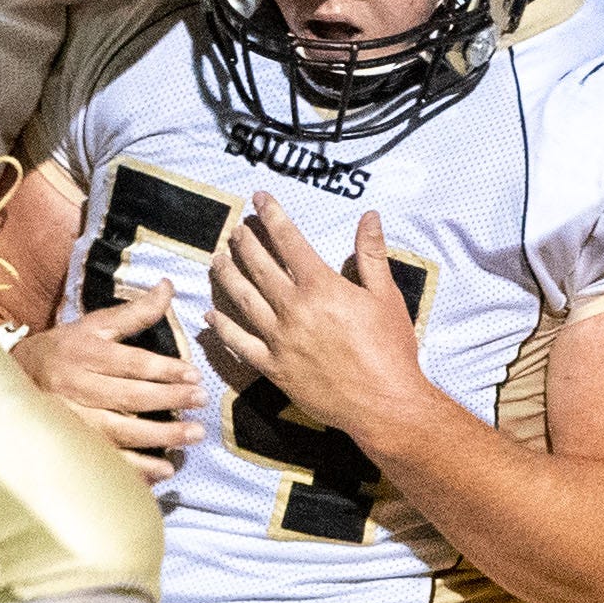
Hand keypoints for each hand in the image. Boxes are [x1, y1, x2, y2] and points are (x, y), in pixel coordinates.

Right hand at [13, 279, 205, 482]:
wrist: (13, 378)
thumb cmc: (64, 349)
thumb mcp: (94, 326)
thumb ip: (134, 312)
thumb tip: (168, 286)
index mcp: (86, 354)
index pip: (132, 363)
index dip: (165, 370)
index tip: (194, 375)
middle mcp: (78, 387)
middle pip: (129, 397)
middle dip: (169, 400)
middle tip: (202, 401)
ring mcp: (73, 420)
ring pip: (121, 431)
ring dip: (160, 437)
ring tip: (194, 435)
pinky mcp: (72, 444)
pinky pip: (107, 459)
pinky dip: (137, 468)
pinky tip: (164, 470)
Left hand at [207, 198, 430, 454]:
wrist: (385, 403)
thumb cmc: (391, 349)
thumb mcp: (385, 296)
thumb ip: (372, 254)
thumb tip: (369, 216)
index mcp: (321, 287)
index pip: (289, 241)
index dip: (272, 215)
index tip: (259, 199)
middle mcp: (294, 309)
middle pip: (259, 266)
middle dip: (244, 243)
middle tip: (234, 229)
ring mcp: (280, 340)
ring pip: (243, 300)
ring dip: (227, 276)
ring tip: (216, 260)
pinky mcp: (274, 368)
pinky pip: (241, 344)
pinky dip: (223, 328)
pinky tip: (212, 315)